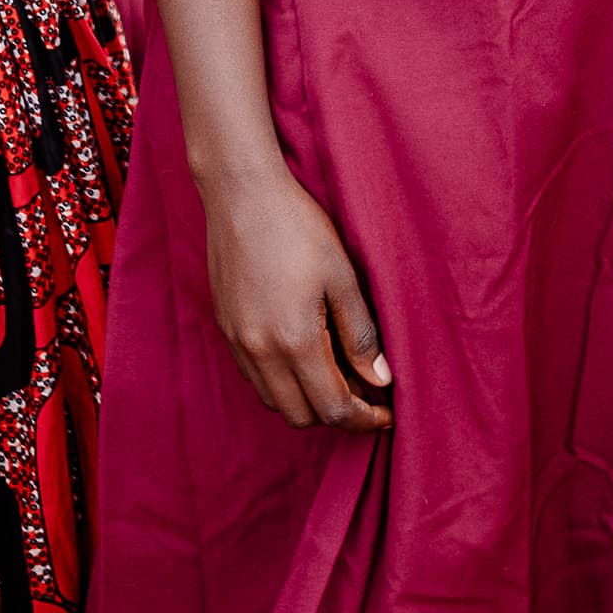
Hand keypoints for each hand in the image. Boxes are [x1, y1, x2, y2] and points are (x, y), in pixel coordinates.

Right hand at [201, 164, 394, 432]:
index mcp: (294, 340)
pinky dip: (281, 381)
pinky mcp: (225, 327)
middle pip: (301, 415)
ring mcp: (237, 341)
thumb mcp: (342, 277)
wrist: (241, 193)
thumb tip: (379, 379)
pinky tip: (302, 354)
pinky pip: (254, 376)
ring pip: (274, 400)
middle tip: (366, 394)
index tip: (386, 414)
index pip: (333, 407)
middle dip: (336, 414)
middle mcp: (259, 350)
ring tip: (337, 374)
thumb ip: (361, 334)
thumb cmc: (297, 226)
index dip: (364, 419)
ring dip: (307, 400)